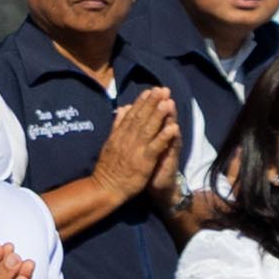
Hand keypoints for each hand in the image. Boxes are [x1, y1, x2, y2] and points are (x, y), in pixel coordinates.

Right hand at [94, 90, 181, 204]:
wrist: (105, 188)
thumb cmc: (108, 168)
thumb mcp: (109, 142)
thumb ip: (117, 125)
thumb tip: (123, 108)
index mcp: (120, 134)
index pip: (132, 114)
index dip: (142, 102)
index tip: (150, 90)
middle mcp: (128, 139)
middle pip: (141, 117)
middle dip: (153, 103)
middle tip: (163, 89)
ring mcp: (136, 150)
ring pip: (148, 128)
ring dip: (159, 115)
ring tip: (168, 102)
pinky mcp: (144, 161)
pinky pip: (155, 147)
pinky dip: (164, 136)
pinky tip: (173, 127)